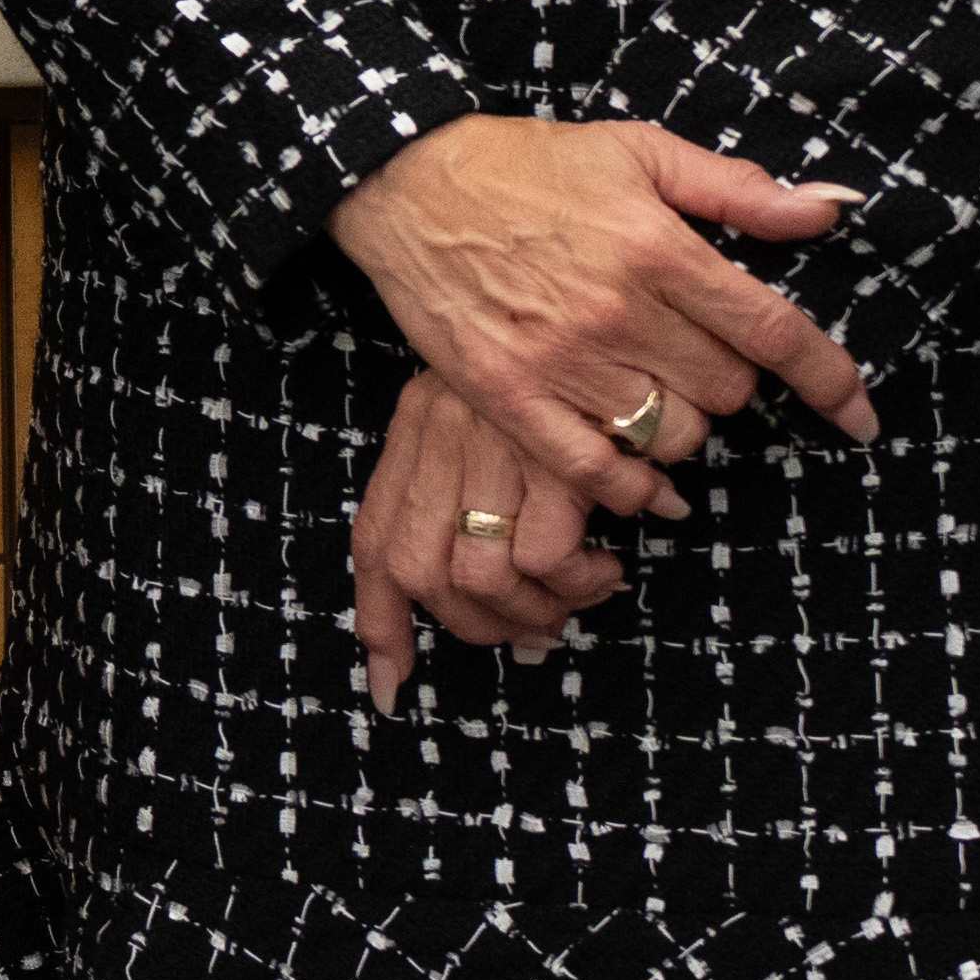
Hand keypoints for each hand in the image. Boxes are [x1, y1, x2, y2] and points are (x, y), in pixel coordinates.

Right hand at [320, 112, 873, 539]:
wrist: (411, 182)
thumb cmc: (533, 164)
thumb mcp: (642, 153)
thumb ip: (740, 189)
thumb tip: (833, 206)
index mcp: (657, 246)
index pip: (772, 331)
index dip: (831, 381)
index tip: (861, 417)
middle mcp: (616, 310)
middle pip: (728, 393)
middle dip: (734, 383)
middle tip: (702, 358)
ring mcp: (559, 361)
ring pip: (673, 437)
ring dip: (685, 428)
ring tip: (660, 395)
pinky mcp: (508, 397)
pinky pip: (595, 473)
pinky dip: (635, 489)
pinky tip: (651, 487)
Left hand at [350, 365, 634, 710]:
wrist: (605, 297)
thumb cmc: (561, 372)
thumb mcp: (494, 417)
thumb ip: (460, 496)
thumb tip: (410, 652)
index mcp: (417, 424)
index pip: (375, 540)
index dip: (380, 621)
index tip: (392, 682)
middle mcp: (441, 432)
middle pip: (421, 573)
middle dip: (477, 627)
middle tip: (533, 629)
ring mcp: (493, 443)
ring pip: (479, 577)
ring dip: (533, 610)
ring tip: (579, 596)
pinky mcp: (554, 454)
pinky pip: (545, 557)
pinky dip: (576, 582)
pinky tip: (605, 567)